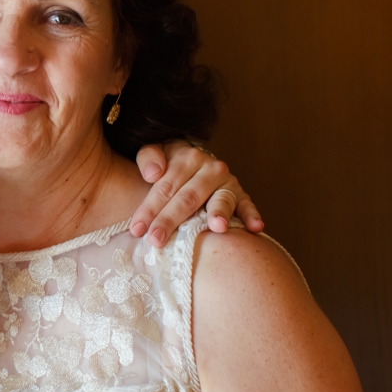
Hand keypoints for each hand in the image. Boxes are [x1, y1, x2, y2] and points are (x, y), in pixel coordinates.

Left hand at [131, 140, 264, 247]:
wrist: (193, 159)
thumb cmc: (168, 162)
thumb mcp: (154, 151)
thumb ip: (149, 157)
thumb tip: (153, 174)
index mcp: (187, 157)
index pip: (165, 187)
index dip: (149, 208)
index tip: (136, 229)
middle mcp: (211, 168)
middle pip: (188, 198)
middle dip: (170, 220)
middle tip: (156, 240)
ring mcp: (228, 183)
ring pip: (220, 201)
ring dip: (219, 214)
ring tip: (217, 227)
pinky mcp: (242, 195)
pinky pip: (248, 206)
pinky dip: (252, 216)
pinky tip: (255, 228)